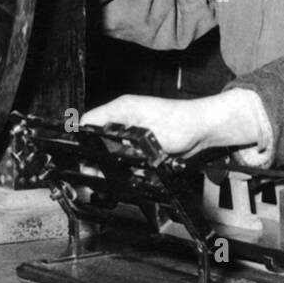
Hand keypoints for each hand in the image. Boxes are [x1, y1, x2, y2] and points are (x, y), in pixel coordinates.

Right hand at [81, 89, 270, 158]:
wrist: (204, 129)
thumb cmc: (181, 124)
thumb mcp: (145, 137)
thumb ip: (119, 143)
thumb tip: (100, 151)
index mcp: (120, 108)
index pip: (88, 122)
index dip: (81, 141)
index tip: (80, 159)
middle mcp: (125, 115)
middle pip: (97, 137)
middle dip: (96, 157)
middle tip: (96, 174)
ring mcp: (133, 127)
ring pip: (111, 147)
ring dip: (112, 161)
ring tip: (114, 174)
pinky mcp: (143, 138)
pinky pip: (126, 153)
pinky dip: (127, 162)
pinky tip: (132, 170)